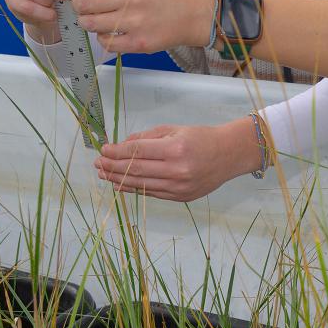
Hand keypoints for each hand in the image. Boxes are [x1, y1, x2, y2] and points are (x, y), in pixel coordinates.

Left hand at [67, 0, 214, 53]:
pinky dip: (105, 38)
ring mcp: (133, 20)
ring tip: (99, 20)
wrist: (195, 10)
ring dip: (89, 23)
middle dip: (80, 7)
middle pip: (82, 4)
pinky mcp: (138, 41)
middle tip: (87, 9)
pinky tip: (113, 32)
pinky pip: (105, 43)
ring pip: (90, 24)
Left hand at [93, 119, 264, 201]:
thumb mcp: (174, 129)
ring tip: (103, 174)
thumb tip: (121, 145)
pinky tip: (121, 184)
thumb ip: (147, 137)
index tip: (103, 149)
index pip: (138, 151)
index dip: (117, 151)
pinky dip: (134, 189)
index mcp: (176, 148)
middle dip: (112, 166)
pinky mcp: (180, 197)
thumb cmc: (202, 138)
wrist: (229, 155)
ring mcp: (179, 187)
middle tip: (98, 163)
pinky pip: (151, 193)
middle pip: (135, 170)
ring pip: (141, 184)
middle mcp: (177, 170)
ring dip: (118, 179)